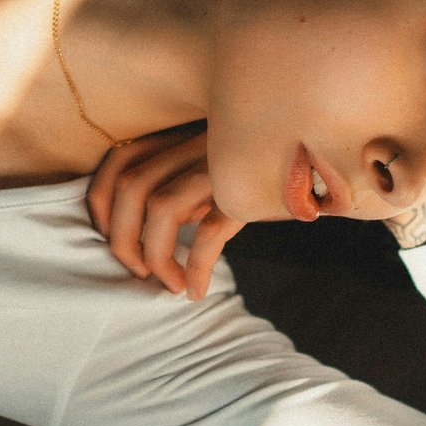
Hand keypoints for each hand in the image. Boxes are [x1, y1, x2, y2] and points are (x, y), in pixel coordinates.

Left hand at [86, 124, 245, 299]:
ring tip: (168, 282)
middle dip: (121, 237)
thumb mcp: (213, 168)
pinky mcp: (248, 190)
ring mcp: (220, 165)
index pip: (117, 161)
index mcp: (179, 136)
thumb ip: (179, 183)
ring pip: (161, 207)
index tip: (107, 235)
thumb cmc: (261, 171)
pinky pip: (210, 232)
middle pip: (130, 186)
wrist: (326, 161)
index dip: (100, 204)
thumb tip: (144, 231)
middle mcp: (194, 145)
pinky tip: (196, 289)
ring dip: (155, 254)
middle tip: (138, 270)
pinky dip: (196, 267)